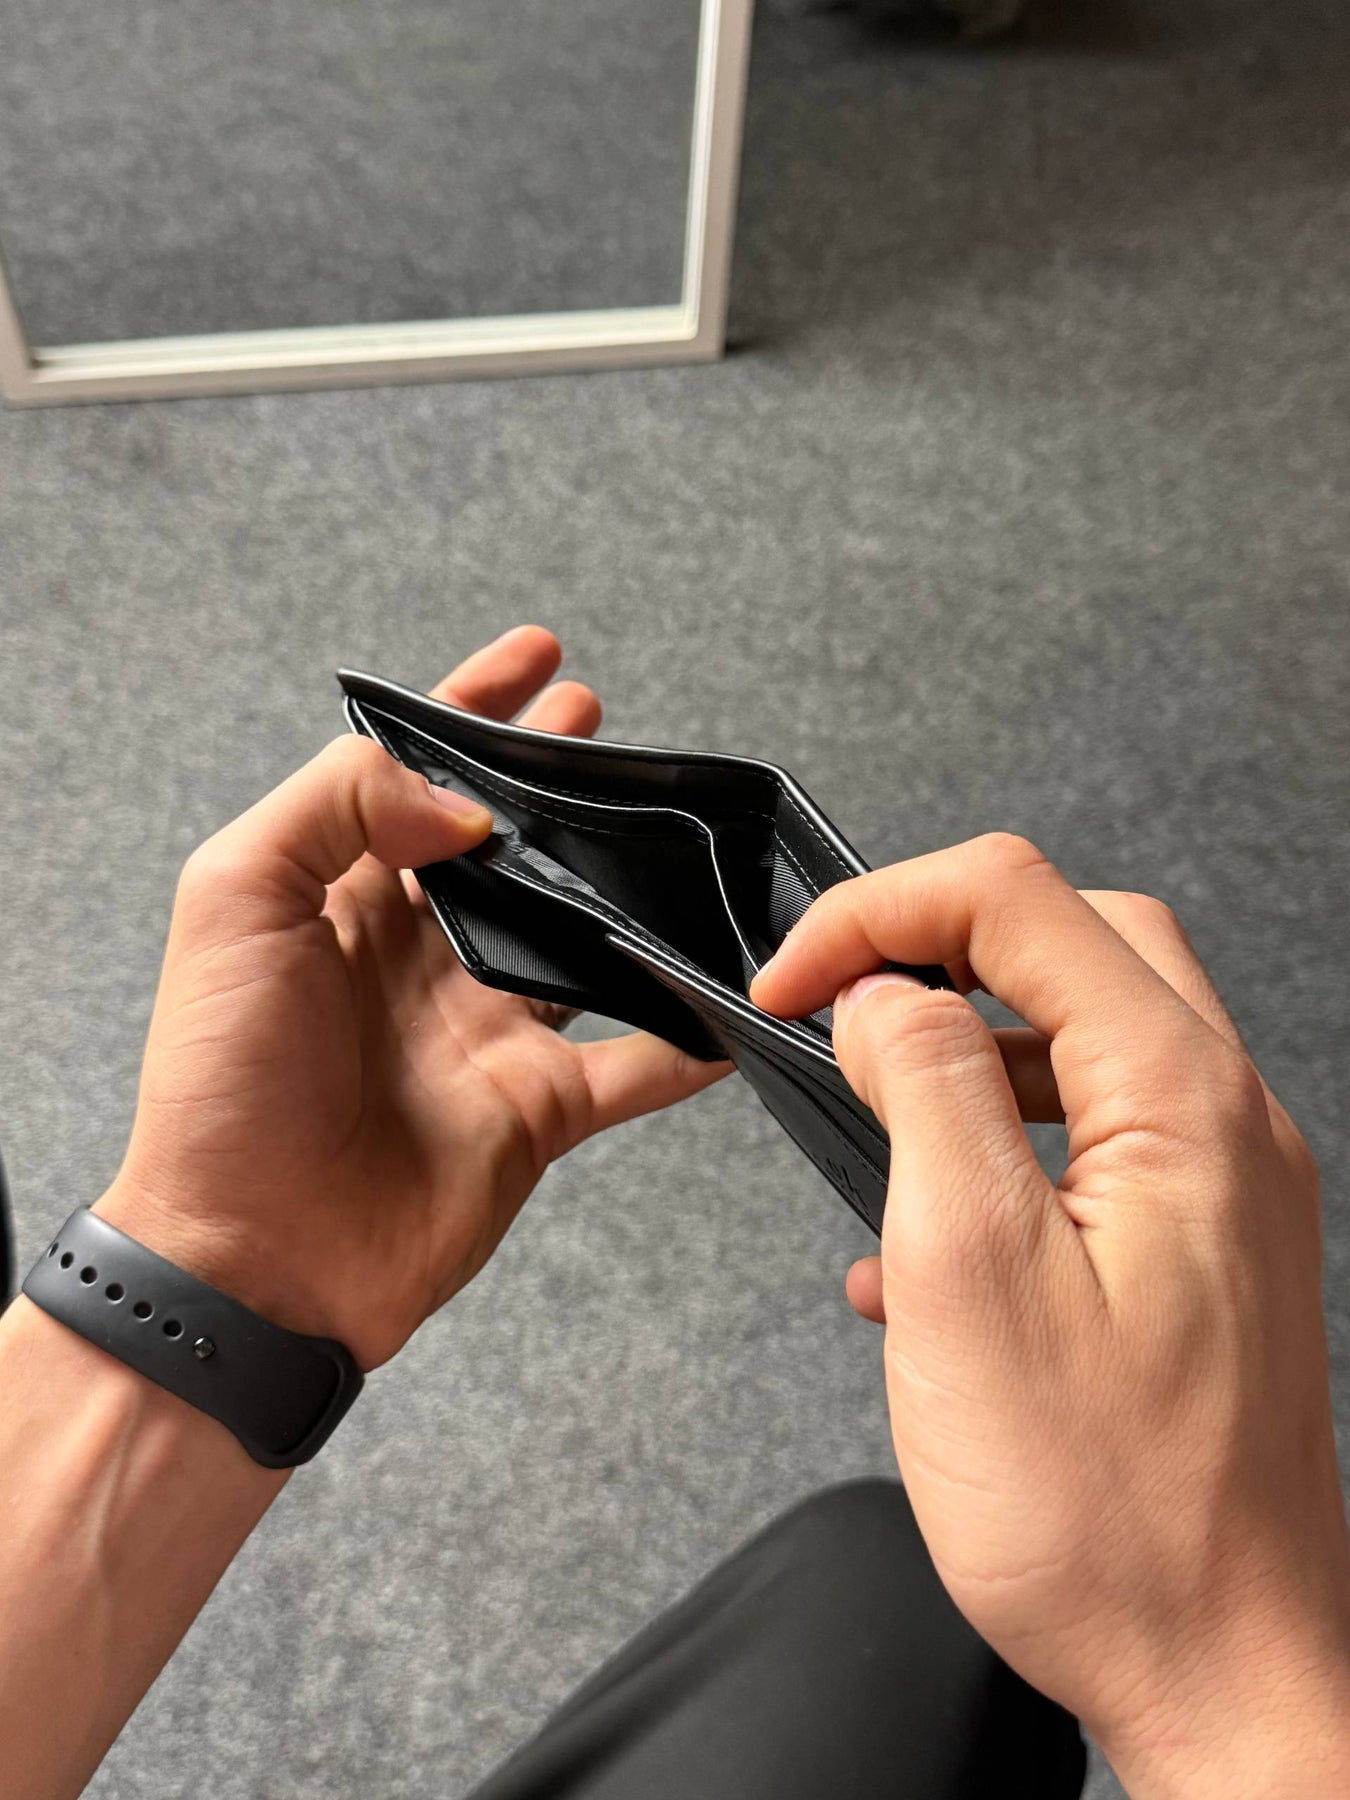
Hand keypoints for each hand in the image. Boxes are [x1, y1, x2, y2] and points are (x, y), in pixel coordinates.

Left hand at [98, 627, 725, 1370]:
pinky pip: (633, 1065)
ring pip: (581, 942)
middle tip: (602, 728)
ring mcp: (483, 1031)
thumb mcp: (236, 901)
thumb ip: (339, 807)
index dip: (473, 709)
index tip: (534, 659)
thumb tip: (463, 803)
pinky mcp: (534, 1108)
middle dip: (555, 784)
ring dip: (630, 892)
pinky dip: (688, 1040)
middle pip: (508, 848)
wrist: (255, 1258)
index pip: (416, 775)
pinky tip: (730, 1004)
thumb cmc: (220, 1088)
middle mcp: (418, 957)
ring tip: (683, 838)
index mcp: (341, 897)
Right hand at [751, 834, 1349, 1796]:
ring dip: (968, 1043)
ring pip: (1085, 1032)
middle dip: (938, 943)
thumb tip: (883, 993)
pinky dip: (1000, 1137)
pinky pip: (1092, 1136)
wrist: (1224, 1675)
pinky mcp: (1196, 1251)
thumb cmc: (1106, 1510)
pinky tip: (924, 1241)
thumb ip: (924, 1088)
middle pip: (1073, 937)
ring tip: (876, 1114)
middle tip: (837, 1000)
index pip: (1017, 899)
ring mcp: (1219, 1186)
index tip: (791, 986)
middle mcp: (1220, 1119)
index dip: (880, 914)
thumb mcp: (967, 1267)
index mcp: (1175, 1096)